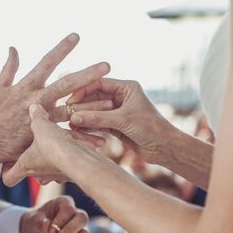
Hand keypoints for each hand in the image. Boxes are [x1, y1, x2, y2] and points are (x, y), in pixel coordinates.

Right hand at [0, 33, 110, 164]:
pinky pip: (68, 138)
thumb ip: (8, 68)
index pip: (47, 63)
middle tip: (106, 65)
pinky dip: (83, 139)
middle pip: (66, 85)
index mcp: (26, 86)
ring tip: (112, 103)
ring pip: (72, 111)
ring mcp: (42, 119)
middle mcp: (36, 100)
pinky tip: (100, 138)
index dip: (62, 49)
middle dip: (87, 74)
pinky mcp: (43, 137)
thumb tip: (13, 47)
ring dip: (92, 107)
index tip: (76, 37)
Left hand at [2, 104, 97, 186]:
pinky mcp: (70, 173)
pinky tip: (69, 145)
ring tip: (55, 144)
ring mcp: (55, 176)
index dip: (7, 170)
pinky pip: (65, 166)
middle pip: (31, 173)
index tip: (9, 160)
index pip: (9, 178)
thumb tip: (34, 108)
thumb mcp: (41, 125)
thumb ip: (36, 117)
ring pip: (49, 170)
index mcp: (26, 165)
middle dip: (34, 160)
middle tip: (36, 146)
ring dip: (51, 159)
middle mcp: (40, 174)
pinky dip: (66, 157)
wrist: (78, 158)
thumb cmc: (54, 147)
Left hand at [20, 196, 89, 232]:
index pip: (69, 209)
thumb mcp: (32, 220)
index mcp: (63, 203)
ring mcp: (78, 229)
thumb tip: (48, 225)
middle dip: (71, 230)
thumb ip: (39, 222)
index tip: (50, 230)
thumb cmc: (34, 222)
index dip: (61, 220)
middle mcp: (74, 213)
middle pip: (83, 218)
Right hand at [67, 78, 182, 163]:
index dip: (83, 90)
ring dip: (84, 118)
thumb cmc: (150, 128)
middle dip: (81, 106)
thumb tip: (74, 118)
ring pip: (95, 112)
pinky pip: (98, 124)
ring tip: (71, 125)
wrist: (164, 149)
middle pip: (94, 98)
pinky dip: (89, 127)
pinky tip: (79, 131)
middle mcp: (121, 98)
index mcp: (127, 88)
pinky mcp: (116, 127)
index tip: (70, 100)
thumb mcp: (122, 121)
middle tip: (67, 114)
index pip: (99, 83)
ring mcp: (118, 112)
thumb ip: (98, 118)